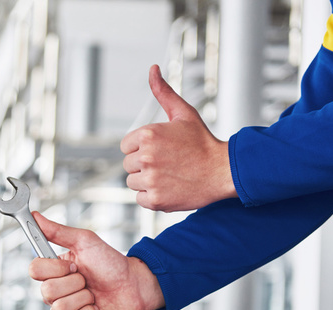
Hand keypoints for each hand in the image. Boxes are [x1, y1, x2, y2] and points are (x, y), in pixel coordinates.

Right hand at [28, 212, 163, 309]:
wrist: (134, 284)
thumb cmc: (110, 262)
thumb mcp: (84, 241)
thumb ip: (57, 231)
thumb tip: (35, 216)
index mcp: (53, 271)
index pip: (34, 270)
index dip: (55, 269)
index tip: (74, 265)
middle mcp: (55, 292)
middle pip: (46, 291)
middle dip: (74, 284)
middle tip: (87, 280)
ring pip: (59, 309)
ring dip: (83, 299)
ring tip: (94, 295)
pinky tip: (95, 309)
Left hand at [121, 65, 235, 211]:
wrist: (224, 171)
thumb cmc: (203, 143)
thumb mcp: (183, 113)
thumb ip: (163, 92)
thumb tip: (152, 69)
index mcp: (147, 134)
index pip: (125, 146)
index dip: (141, 148)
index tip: (160, 150)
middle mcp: (145, 156)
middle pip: (128, 165)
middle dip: (143, 165)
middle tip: (168, 163)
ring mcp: (150, 179)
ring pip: (133, 182)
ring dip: (147, 181)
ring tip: (169, 175)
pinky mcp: (155, 200)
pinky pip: (140, 199)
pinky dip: (152, 197)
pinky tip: (170, 188)